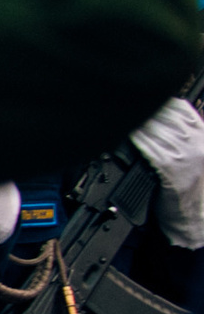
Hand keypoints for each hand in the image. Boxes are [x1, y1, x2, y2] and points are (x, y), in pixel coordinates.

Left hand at [131, 97, 203, 248]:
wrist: (193, 215)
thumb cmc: (188, 186)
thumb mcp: (190, 154)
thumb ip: (177, 134)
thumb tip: (151, 115)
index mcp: (202, 134)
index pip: (179, 107)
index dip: (156, 100)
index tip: (137, 98)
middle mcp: (197, 142)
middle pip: (164, 114)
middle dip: (142, 109)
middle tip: (120, 105)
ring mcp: (186, 154)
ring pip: (156, 129)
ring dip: (136, 122)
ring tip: (118, 117)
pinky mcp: (172, 168)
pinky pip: (150, 148)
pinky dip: (136, 140)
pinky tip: (126, 135)